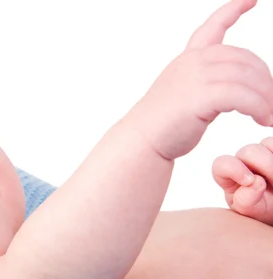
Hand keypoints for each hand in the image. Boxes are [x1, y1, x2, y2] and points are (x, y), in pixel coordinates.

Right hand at [126, 0, 272, 160]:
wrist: (140, 142)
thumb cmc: (162, 127)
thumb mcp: (184, 96)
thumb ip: (207, 85)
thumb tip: (237, 87)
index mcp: (187, 61)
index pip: (212, 28)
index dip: (232, 10)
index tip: (250, 0)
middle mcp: (191, 63)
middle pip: (244, 59)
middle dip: (265, 80)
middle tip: (271, 104)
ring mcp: (194, 78)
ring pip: (248, 77)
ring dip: (266, 98)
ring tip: (269, 117)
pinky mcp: (200, 97)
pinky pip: (243, 96)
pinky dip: (259, 108)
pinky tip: (262, 120)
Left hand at [212, 137, 272, 224]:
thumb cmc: (265, 210)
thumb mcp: (254, 211)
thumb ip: (246, 202)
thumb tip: (254, 183)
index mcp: (230, 178)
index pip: (221, 165)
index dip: (233, 169)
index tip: (250, 182)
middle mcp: (243, 162)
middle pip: (248, 151)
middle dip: (266, 166)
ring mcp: (261, 152)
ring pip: (266, 143)